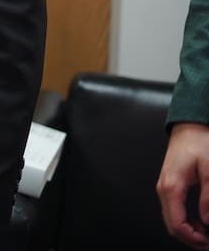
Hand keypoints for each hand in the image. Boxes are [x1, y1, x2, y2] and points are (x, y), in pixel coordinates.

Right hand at [158, 122, 208, 248]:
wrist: (188, 128)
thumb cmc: (198, 144)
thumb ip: (208, 197)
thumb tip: (208, 221)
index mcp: (172, 187)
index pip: (177, 223)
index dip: (194, 238)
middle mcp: (164, 190)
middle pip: (172, 225)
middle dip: (191, 239)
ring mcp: (165, 188)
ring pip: (172, 220)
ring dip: (189, 232)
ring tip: (207, 235)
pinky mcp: (169, 186)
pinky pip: (174, 211)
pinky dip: (186, 222)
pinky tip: (200, 223)